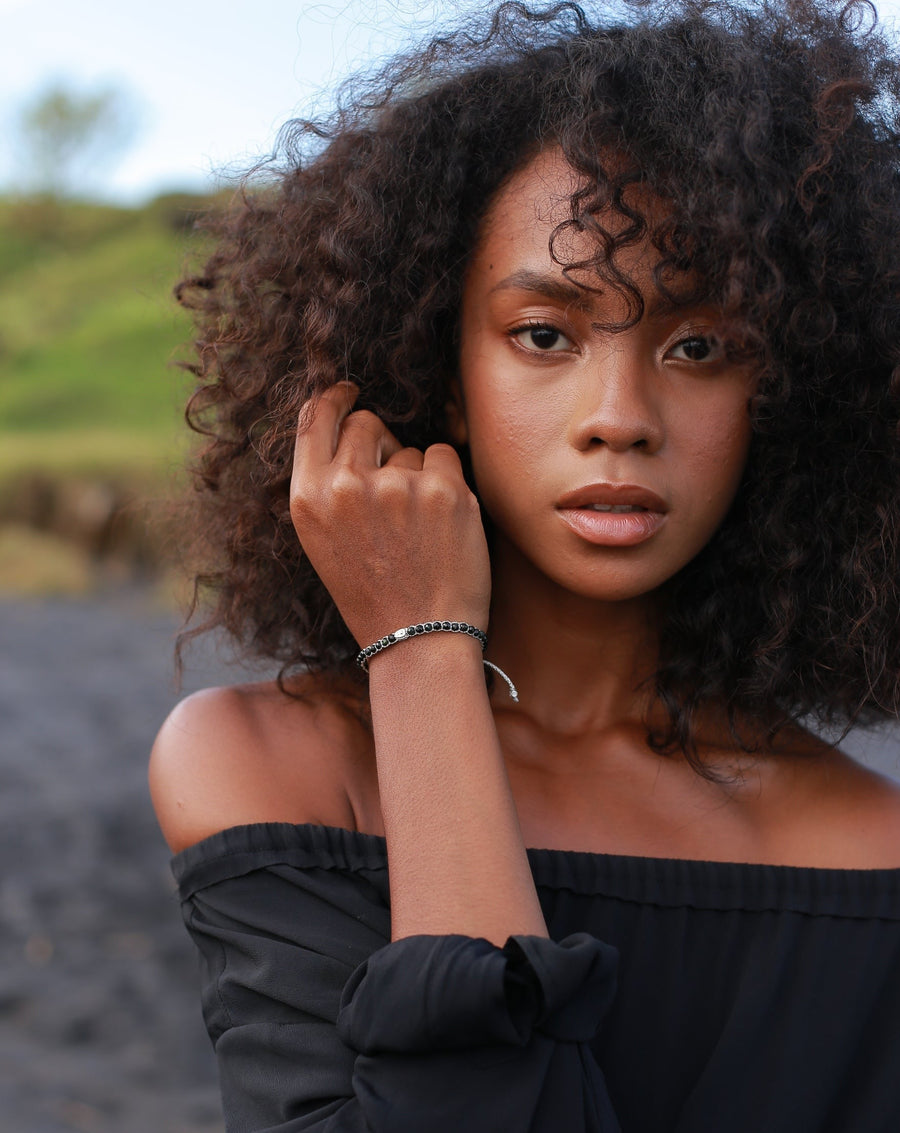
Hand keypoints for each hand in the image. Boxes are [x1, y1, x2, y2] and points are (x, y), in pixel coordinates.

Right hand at [290, 383, 490, 646]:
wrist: (418, 640)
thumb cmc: (374, 594)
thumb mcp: (324, 540)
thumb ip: (327, 483)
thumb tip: (346, 420)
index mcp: (308, 499)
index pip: (313, 418)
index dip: (334, 399)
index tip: (349, 392)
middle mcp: (346, 487)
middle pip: (366, 423)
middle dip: (382, 444)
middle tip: (393, 491)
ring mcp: (396, 486)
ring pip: (410, 447)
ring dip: (416, 474)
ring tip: (416, 529)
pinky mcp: (443, 490)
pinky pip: (445, 455)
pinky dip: (448, 481)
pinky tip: (441, 523)